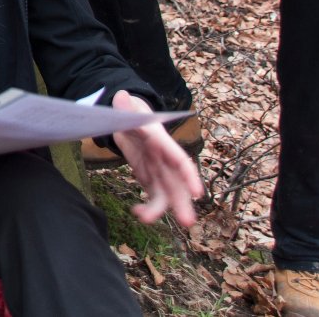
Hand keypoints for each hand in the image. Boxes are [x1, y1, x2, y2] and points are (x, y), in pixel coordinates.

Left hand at [110, 91, 204, 226]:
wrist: (129, 120)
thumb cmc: (132, 113)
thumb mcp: (127, 109)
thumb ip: (125, 107)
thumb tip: (121, 96)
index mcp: (162, 142)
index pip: (180, 159)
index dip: (189, 176)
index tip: (197, 193)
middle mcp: (165, 160)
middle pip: (178, 184)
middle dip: (183, 203)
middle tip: (188, 223)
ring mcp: (160, 172)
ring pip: (167, 196)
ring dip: (161, 211)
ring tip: (145, 220)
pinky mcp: (151, 180)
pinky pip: (154, 198)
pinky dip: (147, 208)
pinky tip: (136, 212)